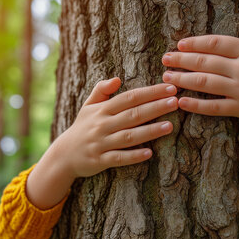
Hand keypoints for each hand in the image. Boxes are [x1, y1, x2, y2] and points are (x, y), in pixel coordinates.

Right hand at [55, 77, 177, 177]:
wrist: (64, 155)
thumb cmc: (82, 128)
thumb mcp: (88, 106)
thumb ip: (101, 90)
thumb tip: (117, 78)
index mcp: (102, 110)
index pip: (129, 98)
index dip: (149, 92)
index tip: (169, 88)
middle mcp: (102, 125)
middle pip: (132, 115)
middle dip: (155, 108)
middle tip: (175, 102)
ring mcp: (101, 143)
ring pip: (128, 136)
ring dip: (149, 131)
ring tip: (169, 126)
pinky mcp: (100, 160)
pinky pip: (119, 158)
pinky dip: (133, 156)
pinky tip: (149, 153)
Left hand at [161, 13, 238, 192]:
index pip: (217, 43)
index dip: (196, 42)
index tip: (180, 43)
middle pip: (205, 61)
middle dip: (181, 59)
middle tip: (164, 58)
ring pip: (205, 82)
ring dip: (183, 79)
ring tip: (166, 78)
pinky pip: (214, 107)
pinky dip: (196, 105)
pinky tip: (182, 103)